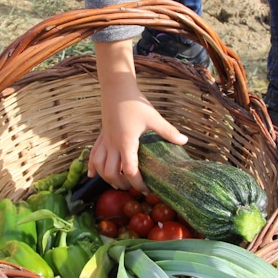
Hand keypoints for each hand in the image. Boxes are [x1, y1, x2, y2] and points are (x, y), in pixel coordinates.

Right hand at [90, 39, 187, 191]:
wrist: (117, 89)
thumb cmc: (135, 103)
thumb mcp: (154, 118)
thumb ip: (168, 132)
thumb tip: (185, 141)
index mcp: (126, 143)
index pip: (130, 171)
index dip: (137, 183)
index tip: (145, 188)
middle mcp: (112, 145)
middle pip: (111, 173)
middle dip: (121, 184)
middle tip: (132, 187)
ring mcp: (105, 141)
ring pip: (99, 166)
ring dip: (106, 177)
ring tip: (117, 183)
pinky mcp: (101, 136)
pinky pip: (93, 154)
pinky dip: (92, 166)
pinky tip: (92, 174)